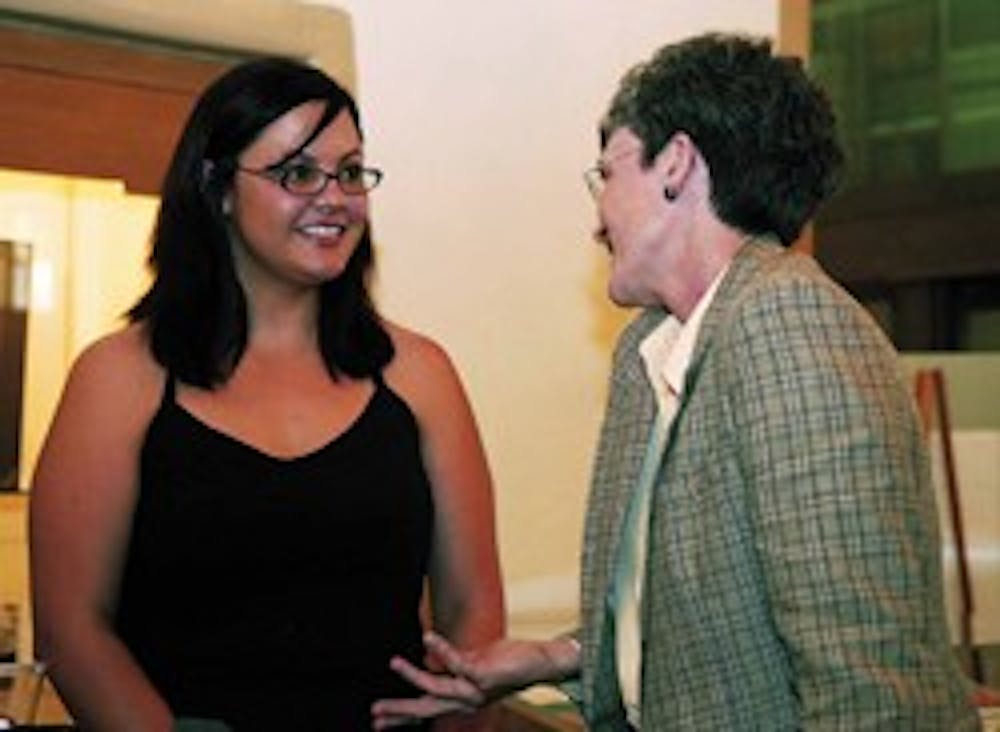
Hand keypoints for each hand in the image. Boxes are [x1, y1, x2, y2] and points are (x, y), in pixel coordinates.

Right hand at [371, 632, 578, 729]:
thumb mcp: (473, 665)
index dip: (401, 717)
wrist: (540, 663)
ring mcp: (473, 689)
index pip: (425, 710)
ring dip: (412, 675)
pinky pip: (456, 662)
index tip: (376, 722)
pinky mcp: (483, 673)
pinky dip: (440, 649)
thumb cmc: (507, 663)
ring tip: (393, 662)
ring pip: (435, 687)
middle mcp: (465, 700)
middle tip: (374, 712)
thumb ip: (452, 666)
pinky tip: (427, 636)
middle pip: (425, 709)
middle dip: (399, 711)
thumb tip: (428, 658)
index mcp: (461, 700)